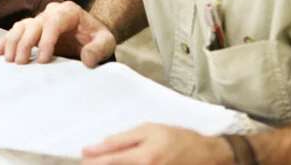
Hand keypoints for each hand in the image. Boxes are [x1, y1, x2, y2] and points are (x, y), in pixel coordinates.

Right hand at [0, 1, 115, 66]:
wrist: (90, 34)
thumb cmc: (96, 37)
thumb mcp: (105, 41)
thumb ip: (98, 49)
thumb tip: (87, 59)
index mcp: (69, 12)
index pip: (54, 22)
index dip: (47, 40)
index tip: (44, 59)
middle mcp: (52, 12)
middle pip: (34, 24)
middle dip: (26, 43)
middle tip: (21, 62)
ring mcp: (40, 19)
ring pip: (22, 26)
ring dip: (13, 42)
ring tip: (9, 59)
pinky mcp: (33, 28)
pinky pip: (17, 31)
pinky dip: (7, 40)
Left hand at [81, 125, 233, 164]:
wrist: (207, 155)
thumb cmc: (177, 139)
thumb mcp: (148, 130)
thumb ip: (121, 139)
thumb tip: (96, 147)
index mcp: (143, 157)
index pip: (109, 162)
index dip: (92, 161)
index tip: (83, 157)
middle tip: (91, 161)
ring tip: (106, 161)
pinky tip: (122, 164)